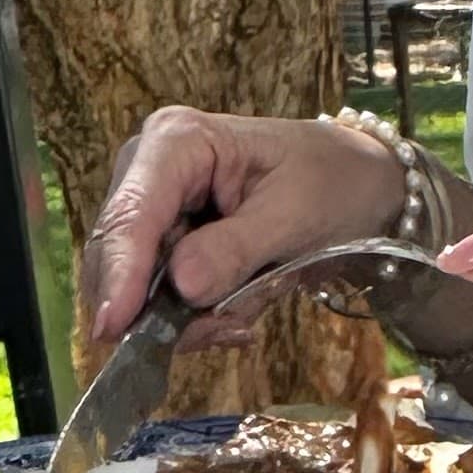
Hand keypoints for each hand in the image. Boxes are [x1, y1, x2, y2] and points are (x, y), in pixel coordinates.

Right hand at [80, 110, 406, 345]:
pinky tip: (239, 315)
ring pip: (141, 287)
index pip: (133, 212)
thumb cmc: (331, 182)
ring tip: (245, 319)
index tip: (114, 327)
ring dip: (191, 318)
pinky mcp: (169, 247)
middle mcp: (151, 171)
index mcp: (177, 142)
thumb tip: (183, 285)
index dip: (120, 273)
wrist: (358, 185)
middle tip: (226, 330)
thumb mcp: (294, 216)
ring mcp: (157, 212)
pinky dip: (200, 319)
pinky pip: (165, 300)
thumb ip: (236, 251)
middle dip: (165, 307)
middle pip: (122, 254)